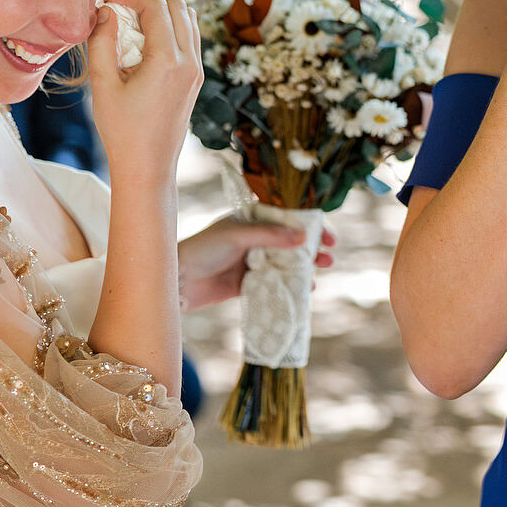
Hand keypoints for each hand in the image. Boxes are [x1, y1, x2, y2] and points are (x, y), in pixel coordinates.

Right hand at [85, 0, 203, 181]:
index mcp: (168, 62)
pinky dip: (170, 22)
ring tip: (130, 7)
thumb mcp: (103, 84)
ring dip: (161, 4)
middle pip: (177, 4)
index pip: (155, 7)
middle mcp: (190, 61)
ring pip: (188, 17)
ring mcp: (197, 69)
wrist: (148, 166)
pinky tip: (144, 30)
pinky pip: (189, 35)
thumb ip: (102, 42)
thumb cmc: (122, 131)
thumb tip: (106, 11)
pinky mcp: (195, 76)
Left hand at [177, 217, 336, 309]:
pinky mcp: (246, 284)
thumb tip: (304, 236)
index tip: (327, 234)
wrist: (177, 281)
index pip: (286, 218)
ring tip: (320, 271)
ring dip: (304, 266)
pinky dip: (290, 285)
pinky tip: (304, 288)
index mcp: (250, 220)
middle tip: (329, 256)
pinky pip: (274, 283)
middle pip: (290, 242)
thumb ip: (270, 236)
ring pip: (285, 263)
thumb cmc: (203, 249)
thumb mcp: (238, 236)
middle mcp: (253, 239)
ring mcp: (250, 262)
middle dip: (311, 248)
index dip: (308, 225)